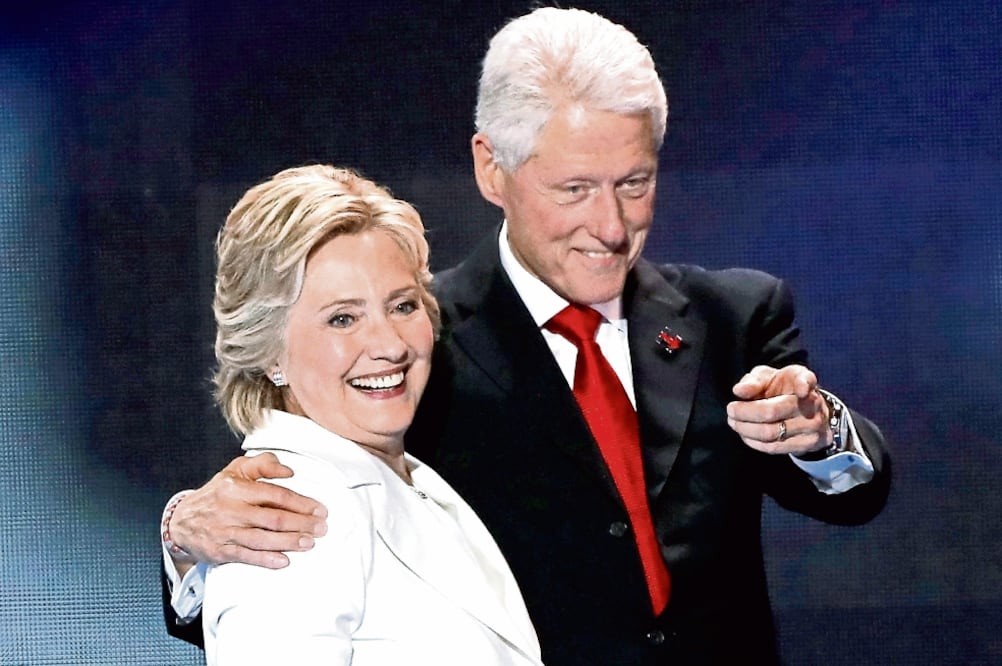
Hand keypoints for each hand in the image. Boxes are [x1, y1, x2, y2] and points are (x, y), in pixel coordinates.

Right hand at [167, 453, 327, 574]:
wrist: (181, 521)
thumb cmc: (216, 494)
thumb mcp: (236, 470)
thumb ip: (264, 464)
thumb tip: (289, 472)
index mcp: (237, 487)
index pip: (275, 495)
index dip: (301, 503)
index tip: (319, 510)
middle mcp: (231, 509)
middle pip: (273, 518)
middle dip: (301, 524)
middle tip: (321, 528)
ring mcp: (226, 531)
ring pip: (262, 538)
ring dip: (289, 542)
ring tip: (309, 543)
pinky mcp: (221, 551)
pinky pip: (246, 556)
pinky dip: (266, 559)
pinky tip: (284, 560)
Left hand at [726, 364, 832, 455]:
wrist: (806, 409)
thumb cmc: (782, 388)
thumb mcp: (768, 376)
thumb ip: (754, 381)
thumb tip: (739, 391)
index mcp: (803, 379)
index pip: (806, 380)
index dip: (804, 385)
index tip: (802, 390)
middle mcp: (812, 402)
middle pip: (772, 412)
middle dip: (744, 413)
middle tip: (730, 410)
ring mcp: (813, 425)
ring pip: (771, 433)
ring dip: (746, 429)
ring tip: (734, 422)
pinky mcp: (809, 443)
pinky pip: (774, 447)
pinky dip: (754, 442)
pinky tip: (745, 434)